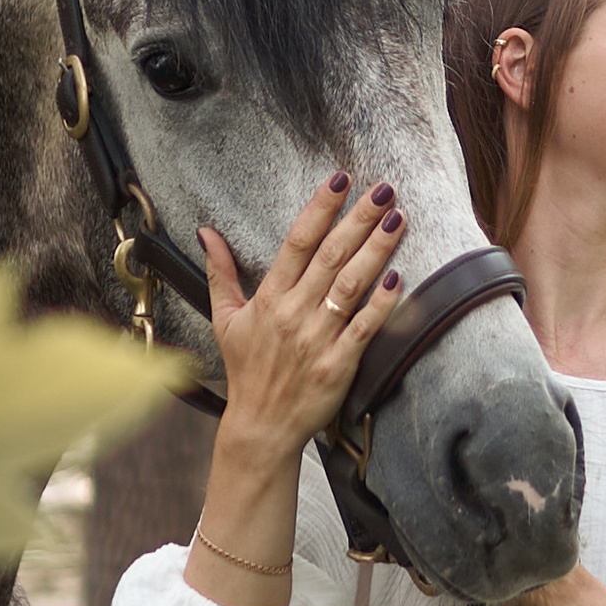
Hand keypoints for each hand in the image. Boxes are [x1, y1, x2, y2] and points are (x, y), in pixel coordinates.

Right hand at [199, 171, 408, 478]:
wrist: (260, 426)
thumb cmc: (247, 369)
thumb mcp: (225, 318)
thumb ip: (221, 272)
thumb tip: (206, 231)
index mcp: (269, 298)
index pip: (297, 242)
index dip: (320, 208)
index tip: (340, 179)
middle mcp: (293, 313)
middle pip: (331, 256)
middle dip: (359, 218)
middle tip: (384, 188)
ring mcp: (317, 339)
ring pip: (350, 285)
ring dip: (376, 249)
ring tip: (397, 218)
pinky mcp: (337, 365)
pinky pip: (363, 328)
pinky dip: (381, 304)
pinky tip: (398, 277)